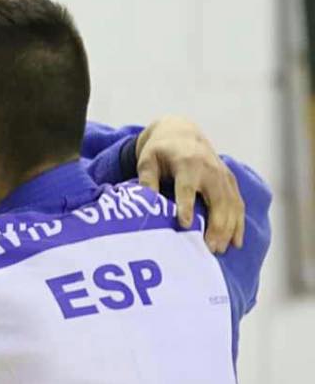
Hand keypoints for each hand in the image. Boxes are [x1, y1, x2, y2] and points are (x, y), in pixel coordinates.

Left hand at [136, 116, 244, 253]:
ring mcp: (223, 176)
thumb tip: (144, 204)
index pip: (187, 187)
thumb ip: (146, 180)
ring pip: (231, 205)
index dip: (186, 206)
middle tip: (208, 249)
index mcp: (187, 163)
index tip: (185, 225)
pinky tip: (236, 242)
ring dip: (228, 229)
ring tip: (219, 250)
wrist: (181, 133)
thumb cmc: (160, 150)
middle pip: (216, 200)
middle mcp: (210, 170)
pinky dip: (238, 224)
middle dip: (215, 225)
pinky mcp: (230, 182)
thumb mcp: (147, 160)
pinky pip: (238, 204)